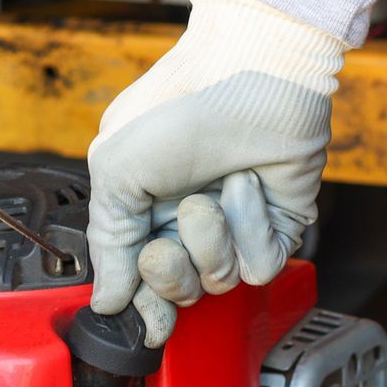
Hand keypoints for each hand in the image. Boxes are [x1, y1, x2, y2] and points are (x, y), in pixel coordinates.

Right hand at [87, 0, 344, 345]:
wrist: (250, 68)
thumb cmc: (176, 106)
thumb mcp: (115, 170)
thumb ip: (108, 244)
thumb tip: (108, 303)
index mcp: (145, 213)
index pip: (141, 283)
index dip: (141, 307)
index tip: (139, 318)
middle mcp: (190, 225)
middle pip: (179, 293)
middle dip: (169, 275)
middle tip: (164, 244)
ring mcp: (236, 227)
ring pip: (219, 281)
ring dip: (210, 238)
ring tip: (211, 190)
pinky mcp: (279, 226)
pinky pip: (261, 265)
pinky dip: (250, 228)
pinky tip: (245, 185)